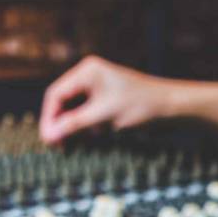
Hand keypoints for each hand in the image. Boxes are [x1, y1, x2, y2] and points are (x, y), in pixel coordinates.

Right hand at [39, 56, 177, 144]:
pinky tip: (84, 137)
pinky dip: (81, 125)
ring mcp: (95, 85)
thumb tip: (48, 136)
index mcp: (87, 71)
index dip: (48, 117)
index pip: (55, 94)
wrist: (170, 106)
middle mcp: (88, 74)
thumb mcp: (103, 117)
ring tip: (66, 145)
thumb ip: (73, 125)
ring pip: (70, 107)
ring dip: (68, 126)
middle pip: (60, 100)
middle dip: (57, 123)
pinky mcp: (102, 96)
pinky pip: (83, 111)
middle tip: (54, 145)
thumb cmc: (140, 105)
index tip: (47, 138)